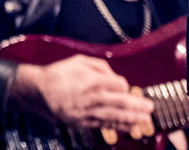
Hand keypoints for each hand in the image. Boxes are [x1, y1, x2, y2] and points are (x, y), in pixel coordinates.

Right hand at [11, 56, 155, 136]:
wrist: (39, 90)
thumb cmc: (58, 74)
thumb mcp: (78, 61)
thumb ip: (99, 65)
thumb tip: (114, 75)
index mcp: (92, 80)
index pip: (118, 84)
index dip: (125, 86)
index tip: (126, 87)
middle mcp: (92, 97)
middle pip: (121, 102)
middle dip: (138, 106)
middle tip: (150, 107)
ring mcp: (88, 111)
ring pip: (115, 116)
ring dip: (132, 118)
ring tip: (145, 120)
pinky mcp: (83, 121)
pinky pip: (105, 124)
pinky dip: (118, 126)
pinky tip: (129, 127)